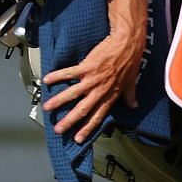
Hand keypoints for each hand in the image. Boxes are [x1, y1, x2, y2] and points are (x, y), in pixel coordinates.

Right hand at [42, 28, 143, 142]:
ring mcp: (93, 79)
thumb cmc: (130, 61)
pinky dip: (58, 76)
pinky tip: (47, 80)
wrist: (128, 43)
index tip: (78, 138)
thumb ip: (130, 96)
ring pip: (73, 93)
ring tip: (48, 107)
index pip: (97, 116)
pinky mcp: (87, 66)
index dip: (88, 128)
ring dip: (59, 101)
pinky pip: (69, 73)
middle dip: (69, 121)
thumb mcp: (131, 82)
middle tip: (58, 129)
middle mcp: (100, 90)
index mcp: (110, 95)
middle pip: (83, 109)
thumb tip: (134, 105)